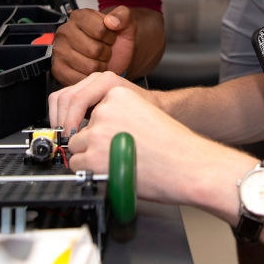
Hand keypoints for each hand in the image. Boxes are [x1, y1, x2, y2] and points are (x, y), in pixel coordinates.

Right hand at [49, 70, 156, 135]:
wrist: (152, 104)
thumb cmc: (145, 112)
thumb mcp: (130, 118)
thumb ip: (108, 126)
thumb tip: (88, 139)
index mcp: (107, 81)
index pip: (78, 98)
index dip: (70, 120)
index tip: (71, 136)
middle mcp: (95, 79)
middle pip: (65, 97)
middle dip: (61, 121)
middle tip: (65, 139)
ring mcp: (87, 84)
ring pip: (60, 97)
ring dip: (57, 118)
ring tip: (64, 135)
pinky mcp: (82, 91)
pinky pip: (62, 100)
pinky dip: (59, 115)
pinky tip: (66, 129)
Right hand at [50, 6, 137, 85]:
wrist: (111, 60)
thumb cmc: (115, 43)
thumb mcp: (125, 26)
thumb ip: (123, 16)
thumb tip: (111, 21)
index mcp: (79, 16)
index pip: (100, 29)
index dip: (110, 37)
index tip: (109, 38)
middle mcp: (65, 31)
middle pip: (95, 50)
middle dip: (106, 54)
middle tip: (104, 52)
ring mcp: (59, 51)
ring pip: (90, 66)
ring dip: (100, 67)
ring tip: (98, 60)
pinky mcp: (58, 69)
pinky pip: (81, 79)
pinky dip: (90, 78)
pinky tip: (90, 71)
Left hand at [66, 85, 249, 206]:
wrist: (188, 163)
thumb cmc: (171, 143)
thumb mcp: (141, 111)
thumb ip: (114, 113)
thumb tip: (88, 127)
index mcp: (116, 91)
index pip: (80, 102)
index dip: (78, 121)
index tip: (79, 131)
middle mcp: (104, 108)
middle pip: (77, 127)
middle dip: (86, 142)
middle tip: (106, 153)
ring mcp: (97, 132)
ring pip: (75, 147)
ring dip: (88, 157)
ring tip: (115, 163)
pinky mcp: (94, 155)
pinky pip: (77, 165)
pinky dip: (88, 172)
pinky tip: (110, 171)